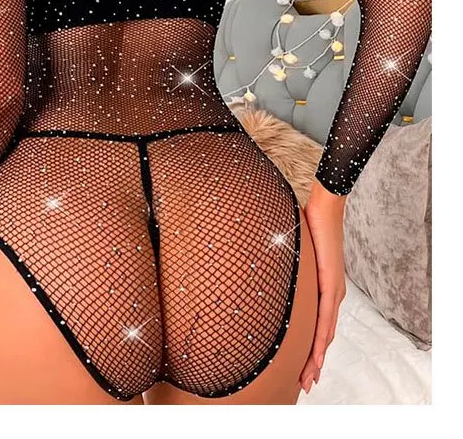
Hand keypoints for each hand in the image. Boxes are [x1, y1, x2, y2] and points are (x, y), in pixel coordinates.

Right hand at [299, 180, 346, 394]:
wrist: (324, 206)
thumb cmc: (307, 223)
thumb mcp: (291, 250)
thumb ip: (280, 260)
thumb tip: (256, 260)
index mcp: (321, 287)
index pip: (317, 324)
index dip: (311, 347)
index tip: (303, 366)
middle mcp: (331, 293)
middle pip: (323, 336)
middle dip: (313, 362)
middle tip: (304, 383)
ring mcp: (333, 290)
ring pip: (325, 333)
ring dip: (316, 358)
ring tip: (308, 378)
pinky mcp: (330, 284)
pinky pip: (325, 319)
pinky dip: (321, 341)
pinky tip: (316, 356)